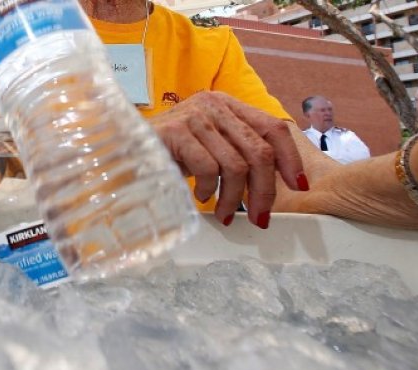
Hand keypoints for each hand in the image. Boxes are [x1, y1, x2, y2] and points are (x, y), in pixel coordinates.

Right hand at [149, 91, 308, 228]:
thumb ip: (235, 153)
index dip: (291, 159)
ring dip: (233, 198)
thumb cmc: (166, 153)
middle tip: (259, 217)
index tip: (298, 187)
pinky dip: (208, 190)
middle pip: (260, 151)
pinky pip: (209, 168)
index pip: (273, 128)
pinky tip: (199, 196)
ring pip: (236, 165)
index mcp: (228, 105)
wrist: (119, 149)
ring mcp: (196, 115)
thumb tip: (270, 185)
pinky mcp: (177, 131)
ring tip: (223, 213)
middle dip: (264, 191)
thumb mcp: (207, 148)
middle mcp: (215, 104)